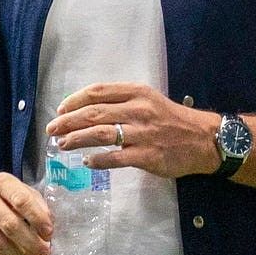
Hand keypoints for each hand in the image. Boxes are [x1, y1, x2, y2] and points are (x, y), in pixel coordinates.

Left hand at [45, 83, 220, 179]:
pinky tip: (87, 162)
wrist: (203, 140)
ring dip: (77, 140)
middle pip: (94, 113)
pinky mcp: (148, 155)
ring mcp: (143, 133)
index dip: (74, 100)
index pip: (98, 92)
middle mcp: (138, 109)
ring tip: (63, 145)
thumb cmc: (171, 119)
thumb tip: (86, 109)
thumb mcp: (148, 100)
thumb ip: (122, 102)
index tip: (60, 109)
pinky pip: (116, 158)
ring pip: (101, 134)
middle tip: (52, 130)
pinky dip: (99, 160)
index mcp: (137, 92)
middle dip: (68, 121)